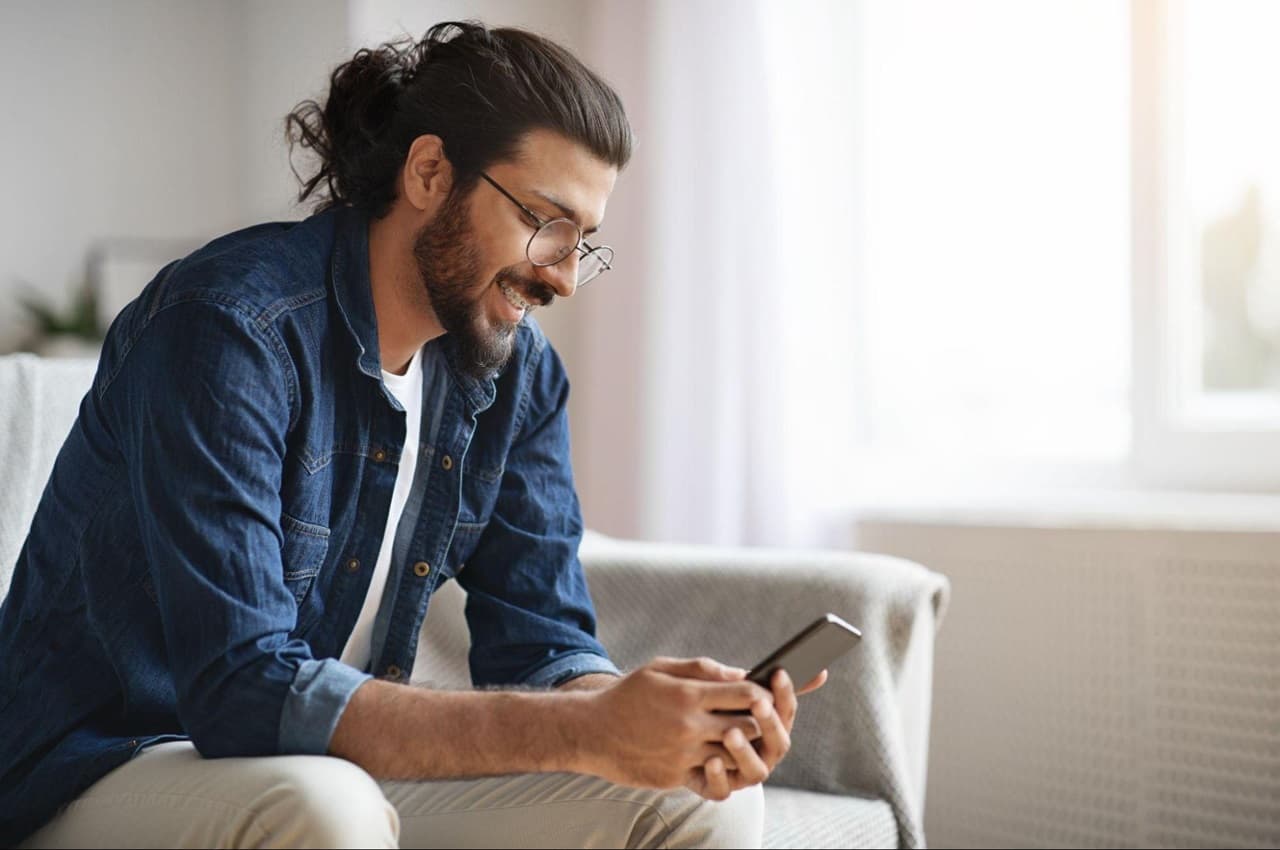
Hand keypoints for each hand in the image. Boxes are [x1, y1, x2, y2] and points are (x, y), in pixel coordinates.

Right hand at [581, 657, 770, 791]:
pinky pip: (713, 776)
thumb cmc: (628, 695)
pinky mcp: (676, 777)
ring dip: (745, 747)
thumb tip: (741, 674)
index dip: (764, 692)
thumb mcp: (660, 669)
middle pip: (749, 727)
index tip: (765, 692)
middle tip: (762, 716)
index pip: (745, 694)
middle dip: (761, 722)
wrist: (591, 732)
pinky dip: (722, 766)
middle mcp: (689, 726)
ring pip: (736, 756)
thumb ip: (702, 668)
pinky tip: (720, 754)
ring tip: (744, 736)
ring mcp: (683, 755)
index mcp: (688, 694)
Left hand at [687, 667, 828, 800]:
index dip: (785, 693)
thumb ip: (720, 675)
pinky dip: (719, 777)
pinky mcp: (714, 787)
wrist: (652, 735)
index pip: (784, 710)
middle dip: (770, 722)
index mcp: (763, 722)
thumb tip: (746, 671)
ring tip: (730, 733)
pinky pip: (723, 790)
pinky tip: (710, 760)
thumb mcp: (695, 682)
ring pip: (756, 771)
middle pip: (779, 742)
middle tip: (759, 703)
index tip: (778, 673)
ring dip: (746, 752)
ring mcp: (739, 772)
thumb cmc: (681, 702)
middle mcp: (758, 750)